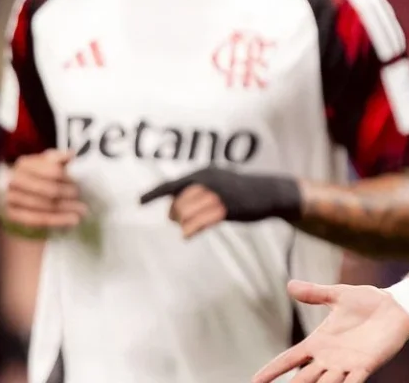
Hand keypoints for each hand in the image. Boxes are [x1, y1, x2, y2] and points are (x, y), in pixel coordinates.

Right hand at [2, 150, 86, 230]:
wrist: (19, 193)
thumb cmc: (39, 175)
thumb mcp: (47, 163)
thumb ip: (59, 158)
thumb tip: (71, 154)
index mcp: (25, 164)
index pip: (53, 172)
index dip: (69, 179)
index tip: (80, 183)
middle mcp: (15, 180)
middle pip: (49, 190)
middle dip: (69, 195)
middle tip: (82, 198)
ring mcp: (11, 198)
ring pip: (45, 206)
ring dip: (67, 209)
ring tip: (82, 211)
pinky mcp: (13, 214)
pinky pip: (38, 220)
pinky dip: (58, 220)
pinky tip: (72, 221)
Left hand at [140, 167, 301, 238]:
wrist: (270, 192)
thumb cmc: (243, 190)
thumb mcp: (219, 184)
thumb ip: (198, 191)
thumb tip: (175, 204)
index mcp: (204, 173)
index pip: (172, 184)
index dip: (154, 193)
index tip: (139, 202)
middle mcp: (208, 181)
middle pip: (178, 202)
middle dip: (175, 214)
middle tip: (180, 222)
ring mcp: (218, 194)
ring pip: (187, 212)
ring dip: (183, 224)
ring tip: (187, 229)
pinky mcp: (227, 208)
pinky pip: (200, 222)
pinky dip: (191, 229)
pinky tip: (187, 235)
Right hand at [252, 280, 408, 382]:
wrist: (397, 306)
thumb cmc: (367, 301)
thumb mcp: (338, 294)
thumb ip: (315, 293)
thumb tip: (290, 285)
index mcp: (318, 342)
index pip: (289, 359)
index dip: (272, 370)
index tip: (255, 381)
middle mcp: (328, 358)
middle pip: (302, 378)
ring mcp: (346, 365)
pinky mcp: (365, 366)